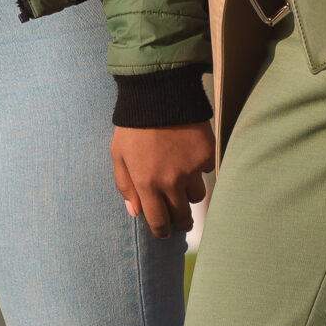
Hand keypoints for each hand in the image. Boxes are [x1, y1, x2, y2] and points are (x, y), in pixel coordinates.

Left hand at [110, 122, 213, 238]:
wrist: (159, 93)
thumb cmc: (133, 126)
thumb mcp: (118, 155)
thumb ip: (125, 186)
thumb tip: (135, 212)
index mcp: (147, 183)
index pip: (159, 221)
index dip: (162, 231)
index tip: (164, 232)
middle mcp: (172, 181)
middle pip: (182, 215)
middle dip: (180, 222)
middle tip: (180, 220)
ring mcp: (192, 168)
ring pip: (197, 196)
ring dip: (190, 194)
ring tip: (183, 183)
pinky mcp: (207, 154)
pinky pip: (207, 171)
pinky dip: (199, 167)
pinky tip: (189, 155)